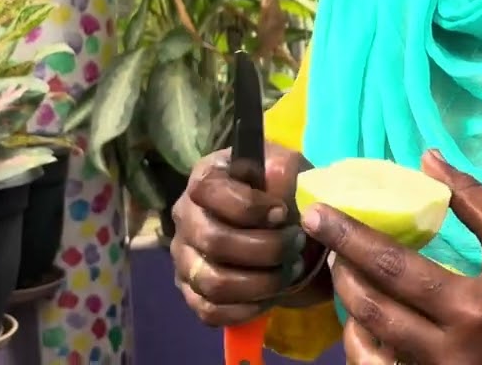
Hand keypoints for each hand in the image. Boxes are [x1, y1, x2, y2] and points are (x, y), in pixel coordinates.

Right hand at [169, 144, 323, 326]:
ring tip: (291, 270)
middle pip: (214, 241)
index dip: (248, 206)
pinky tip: (272, 295)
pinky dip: (247, 308)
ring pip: (213, 282)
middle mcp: (185, 217)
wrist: (289, 229)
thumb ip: (283, 170)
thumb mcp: (291, 171)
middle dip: (266, 248)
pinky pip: (210, 311)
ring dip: (261, 282)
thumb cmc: (284, 192)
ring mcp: (184, 257)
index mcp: (205, 179)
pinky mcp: (192, 292)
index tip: (282, 213)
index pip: (208, 191)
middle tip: (297, 244)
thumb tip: (274, 176)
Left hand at [304, 150, 481, 364]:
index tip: (319, 213)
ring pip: (371, 352)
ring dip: (350, 312)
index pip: (393, 267)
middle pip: (372, 312)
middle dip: (341, 272)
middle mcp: (452, 352)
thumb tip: (425, 158)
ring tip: (346, 276)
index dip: (350, 238)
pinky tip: (368, 317)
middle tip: (326, 239)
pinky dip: (371, 345)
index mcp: (472, 306)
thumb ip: (471, 198)